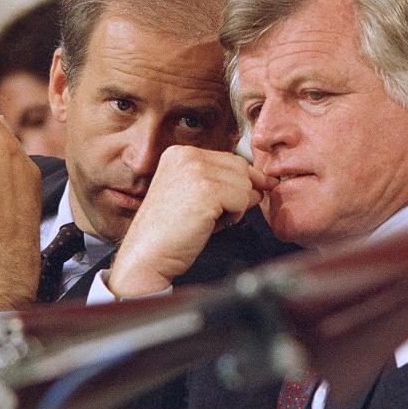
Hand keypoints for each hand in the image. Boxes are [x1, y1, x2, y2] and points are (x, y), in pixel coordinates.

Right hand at [107, 145, 277, 296]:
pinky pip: (242, 199)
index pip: (228, 158)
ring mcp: (196, 171)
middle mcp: (186, 155)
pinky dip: (235, 215)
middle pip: (240, 167)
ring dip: (238, 205)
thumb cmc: (169, 231)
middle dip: (242, 191)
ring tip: (214, 219)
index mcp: (179, 153)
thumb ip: (221, 183)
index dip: (242, 179)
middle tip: (227, 213)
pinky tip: (214, 223)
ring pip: (244, 183)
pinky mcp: (207, 191)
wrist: (146, 255)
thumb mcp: (194, 196)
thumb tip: (261, 183)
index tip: (254, 191)